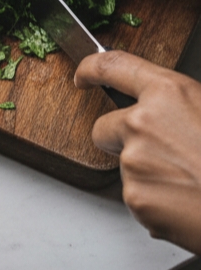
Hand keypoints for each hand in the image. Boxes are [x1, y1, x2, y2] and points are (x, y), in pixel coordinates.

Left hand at [75, 50, 200, 253]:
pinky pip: (135, 196)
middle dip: (120, 140)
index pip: (113, 66)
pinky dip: (154, 202)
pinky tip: (183, 202)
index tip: (83, 75)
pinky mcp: (134, 197)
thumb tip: (172, 109)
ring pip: (124, 166)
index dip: (91, 69)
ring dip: (145, 174)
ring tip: (186, 182)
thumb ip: (182, 106)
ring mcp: (134, 161)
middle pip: (104, 126)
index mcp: (169, 95)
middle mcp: (143, 123)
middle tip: (158, 155)